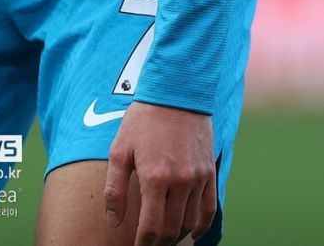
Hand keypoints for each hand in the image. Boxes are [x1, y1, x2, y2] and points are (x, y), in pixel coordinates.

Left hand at [104, 100, 215, 244]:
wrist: (175, 92)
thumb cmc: (142, 119)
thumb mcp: (120, 149)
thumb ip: (115, 187)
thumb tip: (113, 220)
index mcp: (155, 177)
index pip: (151, 227)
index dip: (143, 243)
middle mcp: (180, 181)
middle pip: (172, 229)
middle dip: (159, 242)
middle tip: (148, 243)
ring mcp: (198, 178)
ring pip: (190, 222)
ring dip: (177, 234)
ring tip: (164, 237)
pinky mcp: (209, 172)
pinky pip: (208, 209)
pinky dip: (201, 226)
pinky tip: (191, 232)